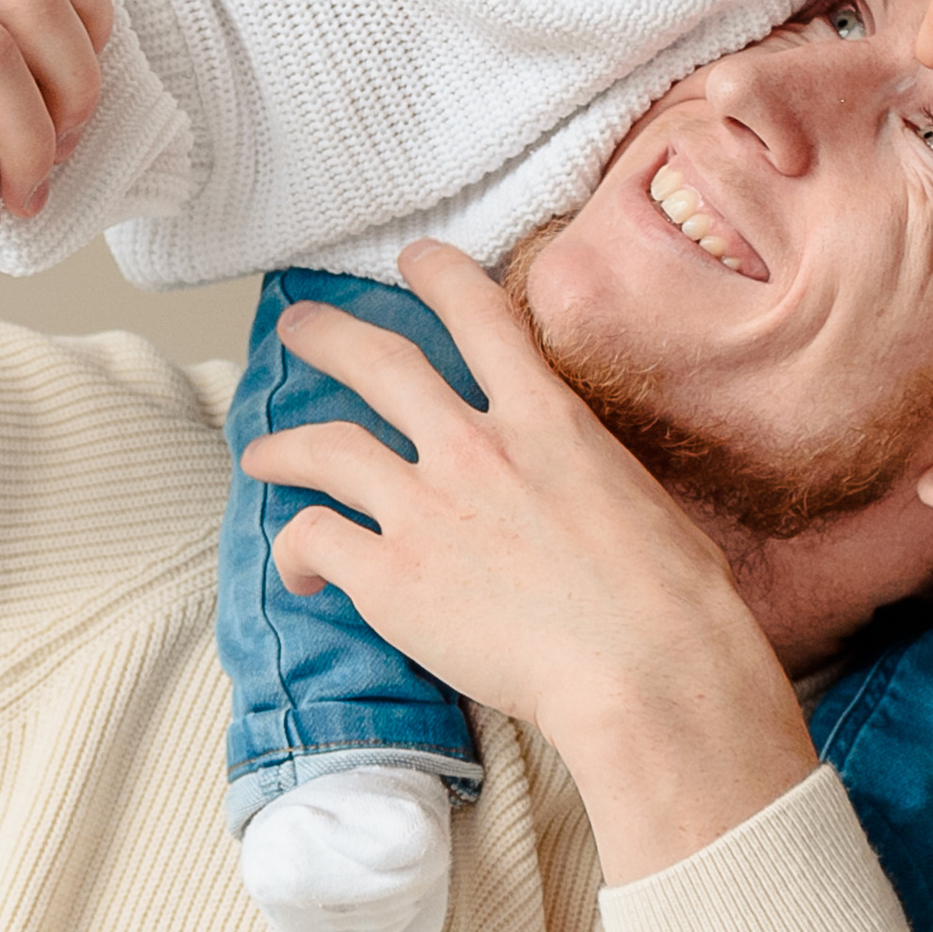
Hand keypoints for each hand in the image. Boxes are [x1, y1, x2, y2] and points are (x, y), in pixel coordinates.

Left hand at [241, 244, 817, 889]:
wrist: (646, 669)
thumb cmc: (673, 601)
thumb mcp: (638, 496)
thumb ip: (583, 471)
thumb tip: (575, 485)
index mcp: (547, 419)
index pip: (481, 316)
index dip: (439, 276)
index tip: (415, 262)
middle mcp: (475, 447)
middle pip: (379, 362)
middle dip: (329, 337)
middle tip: (299, 328)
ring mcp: (425, 508)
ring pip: (324, 447)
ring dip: (282, 445)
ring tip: (259, 454)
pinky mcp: (390, 576)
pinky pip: (313, 539)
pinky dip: (294, 550)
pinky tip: (298, 570)